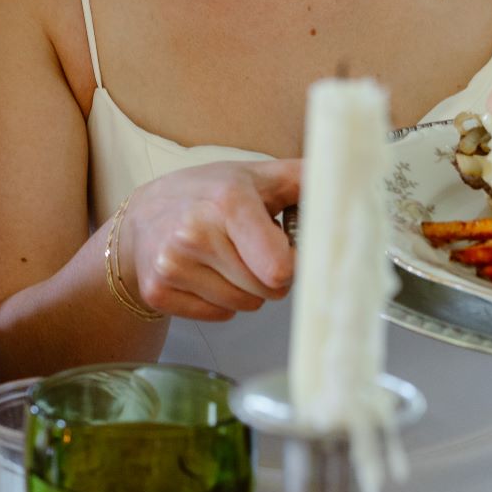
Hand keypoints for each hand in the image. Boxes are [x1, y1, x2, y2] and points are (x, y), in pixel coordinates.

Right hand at [117, 159, 299, 321]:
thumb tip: (351, 182)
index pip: (280, 268)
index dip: (293, 264)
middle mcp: (195, 233)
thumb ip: (304, 179)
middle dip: (270, 276)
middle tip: (251, 251)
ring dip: (245, 290)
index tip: (287, 249)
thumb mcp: (253, 176)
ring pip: (244, 306)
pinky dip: (219, 302)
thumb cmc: (205, 194)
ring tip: (225, 260)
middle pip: (268, 291)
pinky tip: (205, 274)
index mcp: (227, 202)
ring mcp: (173, 265)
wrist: (140, 217)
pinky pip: (218, 316)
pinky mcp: (159, 292)